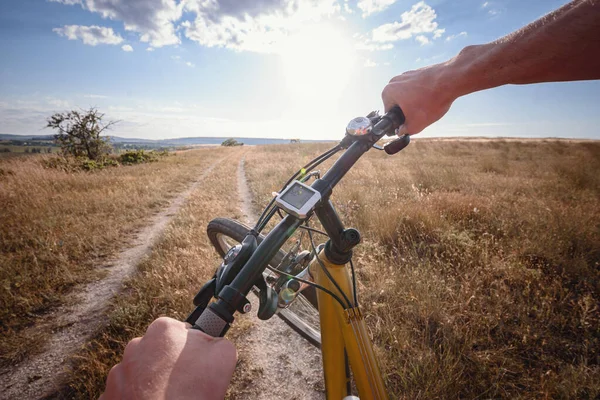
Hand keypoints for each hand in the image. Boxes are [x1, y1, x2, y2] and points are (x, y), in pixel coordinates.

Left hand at [101, 317, 236, 399]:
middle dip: (170, 364)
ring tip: (170, 397)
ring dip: (153, 381)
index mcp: (163, 330)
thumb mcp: (222, 355)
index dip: (192, 349)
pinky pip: (128, 391)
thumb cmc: (192, 392)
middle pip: (159, 351)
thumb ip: (216, 340)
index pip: (181, 331)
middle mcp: (137, 345)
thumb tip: (211, 342)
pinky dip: (138, 397)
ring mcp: (120, 371)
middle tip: (185, 383)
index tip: (198, 364)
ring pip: (141, 371)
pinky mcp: (110, 394)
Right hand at [381, 62, 459, 134]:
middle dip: (408, 111)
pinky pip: (418, 88)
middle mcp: (395, 81)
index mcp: (388, 92)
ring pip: (408, 96)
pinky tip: (433, 99)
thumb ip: (404, 131)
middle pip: (399, 104)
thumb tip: (401, 131)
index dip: (399, 122)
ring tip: (428, 107)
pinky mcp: (419, 72)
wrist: (451, 80)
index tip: (410, 123)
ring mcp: (407, 74)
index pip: (389, 113)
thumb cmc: (431, 101)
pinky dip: (424, 95)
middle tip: (420, 116)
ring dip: (416, 103)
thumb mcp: (416, 125)